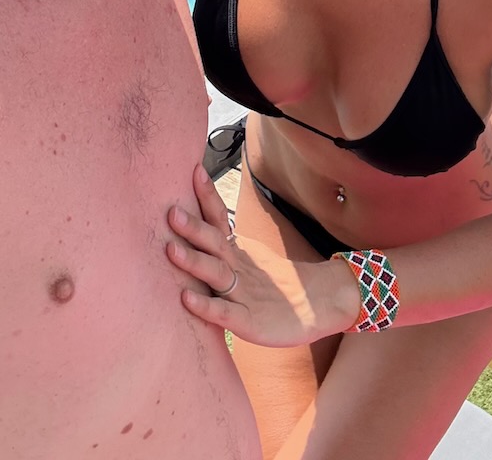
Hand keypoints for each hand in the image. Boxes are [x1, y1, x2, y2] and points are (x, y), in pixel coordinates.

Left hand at [166, 165, 358, 347]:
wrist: (321, 305)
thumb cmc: (278, 284)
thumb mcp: (250, 260)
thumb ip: (223, 246)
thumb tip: (194, 227)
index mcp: (238, 250)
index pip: (220, 218)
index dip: (207, 195)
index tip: (195, 170)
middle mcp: (239, 267)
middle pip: (215, 242)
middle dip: (193, 227)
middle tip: (172, 211)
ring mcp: (244, 293)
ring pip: (216, 273)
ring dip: (194, 261)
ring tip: (171, 249)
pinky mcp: (248, 321)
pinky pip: (224, 312)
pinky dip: (205, 306)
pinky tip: (186, 299)